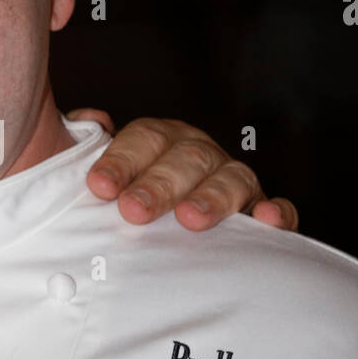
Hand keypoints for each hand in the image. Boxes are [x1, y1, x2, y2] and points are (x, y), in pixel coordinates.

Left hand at [66, 110, 298, 231]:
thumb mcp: (99, 178)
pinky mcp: (261, 213)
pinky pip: (278, 209)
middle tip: (134, 211)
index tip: (99, 187)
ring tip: (189, 219)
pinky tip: (266, 222)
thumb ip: (80, 149)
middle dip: (159, 184)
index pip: (142, 139)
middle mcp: (197, 155)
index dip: (121, 160)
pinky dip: (277, 213)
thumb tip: (87, 121)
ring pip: (230, 178)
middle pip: (185, 159)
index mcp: (158, 142)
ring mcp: (232, 182)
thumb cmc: (123, 204)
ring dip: (212, 197)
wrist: (152, 237)